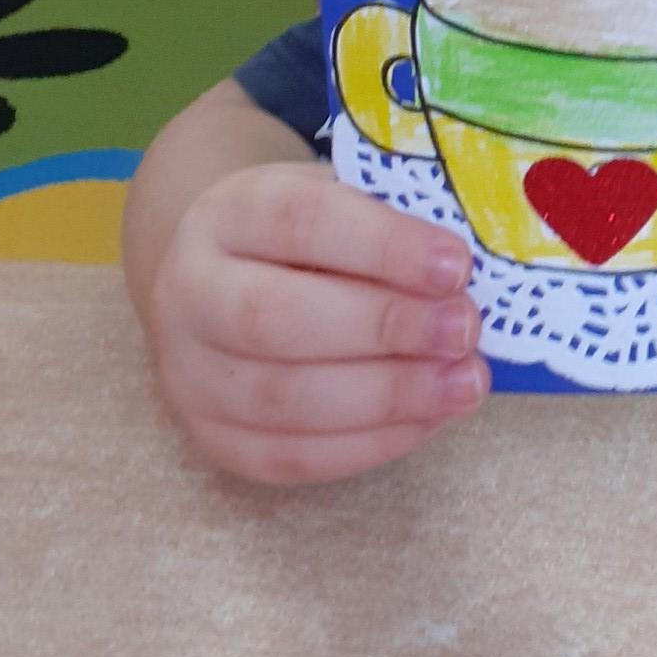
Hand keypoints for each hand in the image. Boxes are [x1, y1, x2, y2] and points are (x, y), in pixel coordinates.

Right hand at [147, 161, 487, 484]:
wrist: (229, 280)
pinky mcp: (211, 438)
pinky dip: (368, 444)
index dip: (383, 246)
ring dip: (387, 396)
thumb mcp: (342, 200)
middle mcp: (189, 292)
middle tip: (464, 329)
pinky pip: (288, 456)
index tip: (456, 266)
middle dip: (384, 328)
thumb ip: (393, 228)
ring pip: (281, 398)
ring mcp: (188, 373)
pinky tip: (428, 419)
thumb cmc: (309, 237)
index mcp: (227, 213)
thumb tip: (467, 277)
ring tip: (463, 382)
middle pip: (277, 318)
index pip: (300, 221)